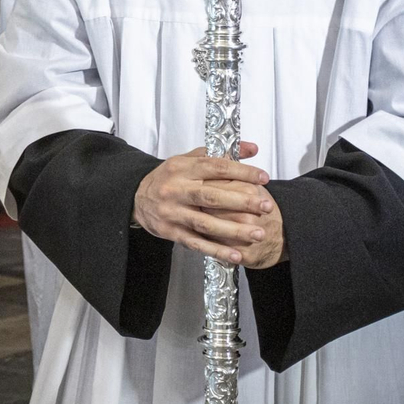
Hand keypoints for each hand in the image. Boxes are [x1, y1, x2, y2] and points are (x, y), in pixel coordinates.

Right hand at [133, 143, 276, 264]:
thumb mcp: (188, 159)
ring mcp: (172, 213)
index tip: (263, 178)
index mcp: (182, 168)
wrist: (136, 196)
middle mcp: (175, 190)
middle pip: (212, 197)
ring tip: (258, 233)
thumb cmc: (168, 178)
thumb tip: (251, 148)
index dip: (242, 172)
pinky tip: (235, 256)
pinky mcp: (170, 232)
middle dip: (242, 202)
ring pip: (205, 223)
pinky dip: (217, 251)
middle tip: (267, 206)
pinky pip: (196, 243)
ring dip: (234, 230)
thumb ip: (219, 153)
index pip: (216, 167)